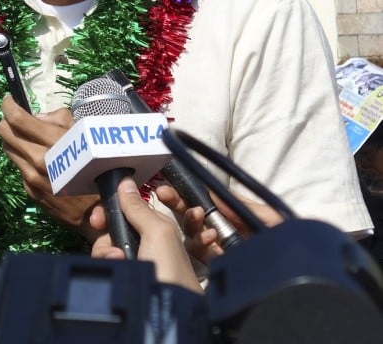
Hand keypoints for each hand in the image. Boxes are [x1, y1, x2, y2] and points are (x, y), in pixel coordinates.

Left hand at [0, 96, 98, 235]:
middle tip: (15, 119)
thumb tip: (37, 117)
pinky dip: (23, 159)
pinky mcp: (30, 191)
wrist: (101, 210)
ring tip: (26, 138)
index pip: (17, 119)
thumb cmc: (98, 166)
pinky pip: (19, 167)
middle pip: (5, 133)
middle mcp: (38, 160)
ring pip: (8, 150)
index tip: (8, 100)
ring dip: (13, 140)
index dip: (8, 105)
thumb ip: (59, 119)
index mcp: (53, 143)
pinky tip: (38, 160)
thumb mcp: (85, 134)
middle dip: (7, 122)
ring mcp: (32, 178)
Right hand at [90, 178, 200, 292]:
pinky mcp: (123, 277)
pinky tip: (119, 269)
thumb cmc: (172, 272)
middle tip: (112, 247)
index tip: (97, 218)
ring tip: (121, 263)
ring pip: (104, 249)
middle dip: (107, 239)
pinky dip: (109, 266)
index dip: (107, 212)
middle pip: (109, 231)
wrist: (168, 312)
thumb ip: (138, 207)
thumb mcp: (158, 231)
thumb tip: (124, 183)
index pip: (123, 211)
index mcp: (155, 229)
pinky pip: (105, 265)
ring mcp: (132, 263)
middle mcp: (142, 244)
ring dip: (107, 254)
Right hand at [154, 184, 283, 264]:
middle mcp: (225, 236)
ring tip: (196, 215)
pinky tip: (210, 238)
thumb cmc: (292, 245)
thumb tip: (214, 193)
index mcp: (236, 221)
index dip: (188, 194)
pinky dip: (201, 245)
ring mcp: (221, 255)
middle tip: (163, 193)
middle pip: (194, 219)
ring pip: (193, 238)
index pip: (207, 204)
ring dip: (190, 224)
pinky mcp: (221, 272)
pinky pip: (202, 257)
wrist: (300, 278)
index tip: (171, 185)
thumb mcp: (273, 218)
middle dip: (177, 204)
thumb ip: (245, 206)